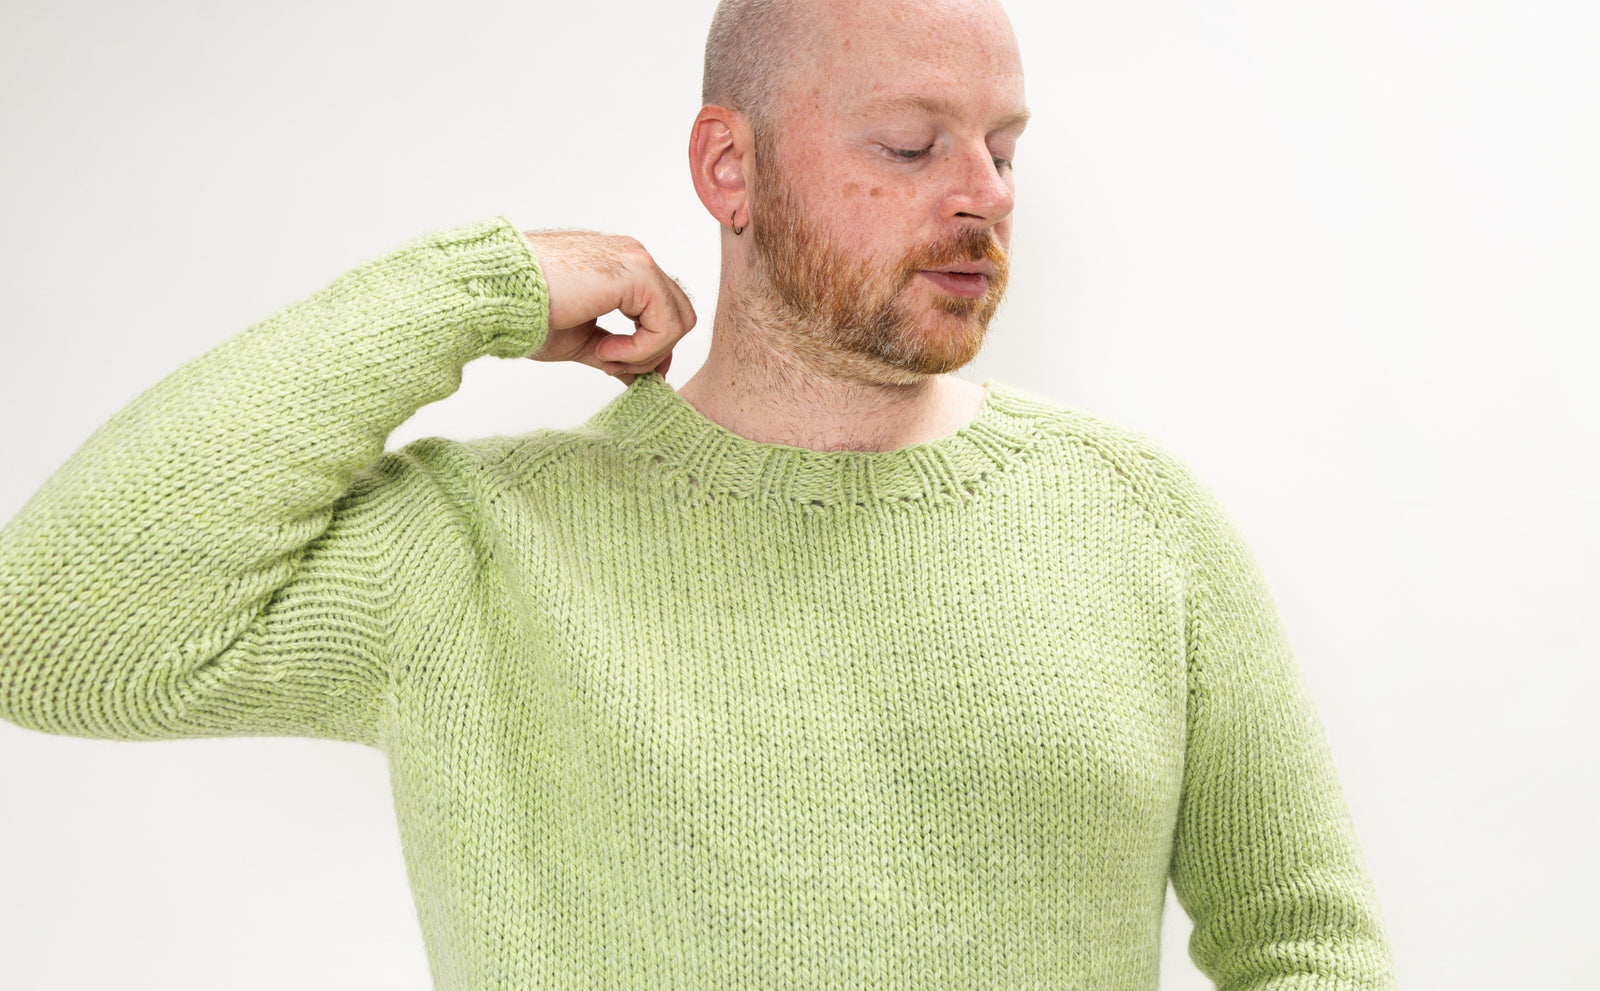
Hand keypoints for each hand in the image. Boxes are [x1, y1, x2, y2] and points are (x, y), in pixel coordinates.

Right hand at [521, 230, 696, 383]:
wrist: (497, 296)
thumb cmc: (526, 312)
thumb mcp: (583, 341)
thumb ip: (619, 355)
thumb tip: (647, 379)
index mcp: (621, 269)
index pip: (664, 311)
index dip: (653, 349)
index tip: (623, 370)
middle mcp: (634, 258)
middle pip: (679, 316)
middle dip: (652, 353)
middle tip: (609, 362)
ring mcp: (638, 260)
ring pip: (679, 321)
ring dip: (645, 353)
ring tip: (604, 355)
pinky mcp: (637, 271)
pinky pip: (667, 324)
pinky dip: (642, 349)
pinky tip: (604, 348)